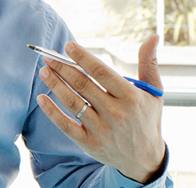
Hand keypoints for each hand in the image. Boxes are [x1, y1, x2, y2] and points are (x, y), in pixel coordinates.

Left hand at [35, 36, 166, 182]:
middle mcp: (116, 113)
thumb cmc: (147, 118)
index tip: (68, 46)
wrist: (145, 159)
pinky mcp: (89, 143)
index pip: (102, 72)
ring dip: (55, 85)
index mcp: (131, 97)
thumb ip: (149, 63)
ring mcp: (101, 129)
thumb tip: (152, 36)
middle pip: (83, 85)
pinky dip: (51, 112)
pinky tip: (41, 98)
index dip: (83, 57)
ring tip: (44, 71)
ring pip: (72, 102)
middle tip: (48, 56)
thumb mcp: (154, 92)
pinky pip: (66, 125)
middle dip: (63, 68)